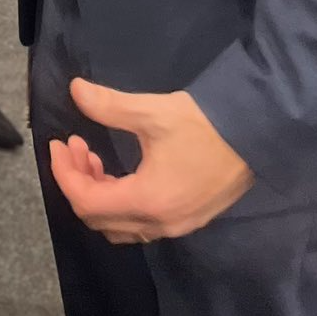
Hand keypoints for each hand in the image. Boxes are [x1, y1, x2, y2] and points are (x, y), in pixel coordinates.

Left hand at [49, 82, 254, 245]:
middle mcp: (160, 223)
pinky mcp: (190, 219)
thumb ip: (108, 106)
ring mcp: (177, 226)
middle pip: (99, 219)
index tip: (57, 145)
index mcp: (147, 200)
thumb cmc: (204, 123)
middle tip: (74, 147)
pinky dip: (121, 202)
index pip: (87, 201)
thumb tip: (74, 89)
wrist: (258, 133)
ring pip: (120, 226)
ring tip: (94, 157)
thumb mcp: (152, 111)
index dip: (64, 174)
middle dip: (78, 183)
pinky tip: (122, 172)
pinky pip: (141, 223)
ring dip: (99, 195)